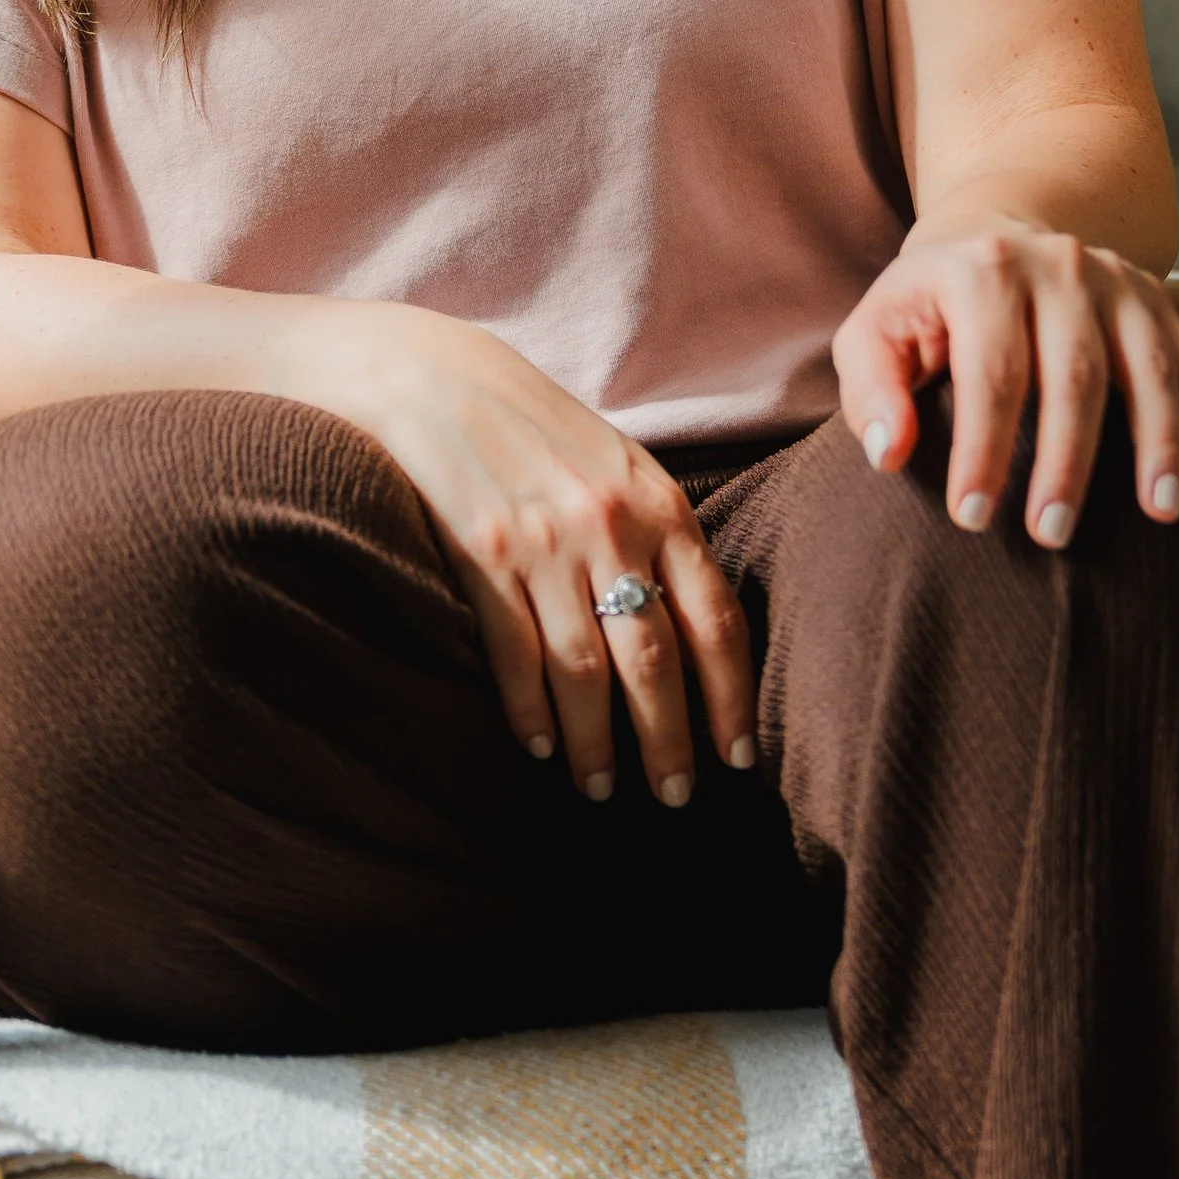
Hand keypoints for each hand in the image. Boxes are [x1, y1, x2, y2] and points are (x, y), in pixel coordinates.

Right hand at [297, 301, 755, 802]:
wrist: (440, 381)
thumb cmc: (542, 429)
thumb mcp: (624, 466)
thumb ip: (663, 538)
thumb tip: (700, 632)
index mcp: (661, 506)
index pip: (715, 620)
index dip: (730, 699)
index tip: (738, 758)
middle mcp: (610, 528)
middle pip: (653, 660)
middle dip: (668, 742)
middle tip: (675, 797)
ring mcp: (544, 545)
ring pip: (584, 671)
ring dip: (596, 744)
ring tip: (602, 790)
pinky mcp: (481, 558)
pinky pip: (515, 655)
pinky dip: (530, 712)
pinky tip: (540, 748)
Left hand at [830, 215, 1178, 549]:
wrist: (992, 236)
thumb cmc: (926, 307)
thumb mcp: (875, 333)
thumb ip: (872, 391)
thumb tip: (890, 454)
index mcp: (982, 271)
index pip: (990, 371)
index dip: (983, 448)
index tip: (973, 517)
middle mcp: (1058, 265)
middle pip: (1074, 373)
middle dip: (1068, 461)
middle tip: (1052, 533)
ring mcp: (1115, 279)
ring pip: (1148, 366)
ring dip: (1158, 444)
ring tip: (1160, 514)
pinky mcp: (1155, 297)